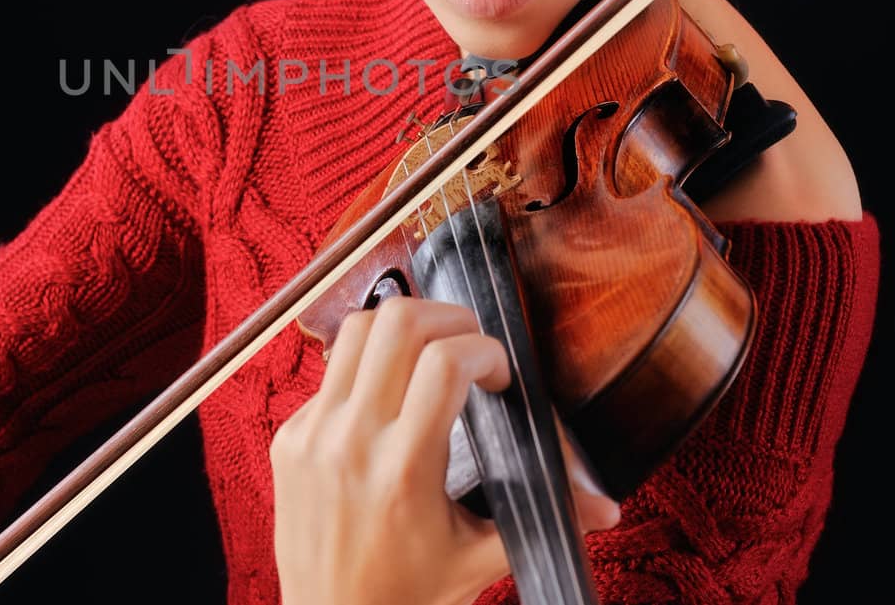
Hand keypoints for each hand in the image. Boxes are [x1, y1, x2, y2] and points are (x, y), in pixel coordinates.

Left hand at [271, 297, 620, 604]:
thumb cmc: (403, 597)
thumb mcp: (477, 558)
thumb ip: (543, 519)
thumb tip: (606, 507)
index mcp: (403, 471)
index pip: (445, 362)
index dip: (486, 351)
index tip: (499, 375)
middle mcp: (351, 442)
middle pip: (397, 322)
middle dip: (447, 318)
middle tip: (469, 344)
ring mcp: (312, 434)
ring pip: (354, 330)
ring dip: (401, 328)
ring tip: (430, 352)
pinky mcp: (287, 437)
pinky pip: (329, 373)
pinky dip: (365, 369)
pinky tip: (389, 398)